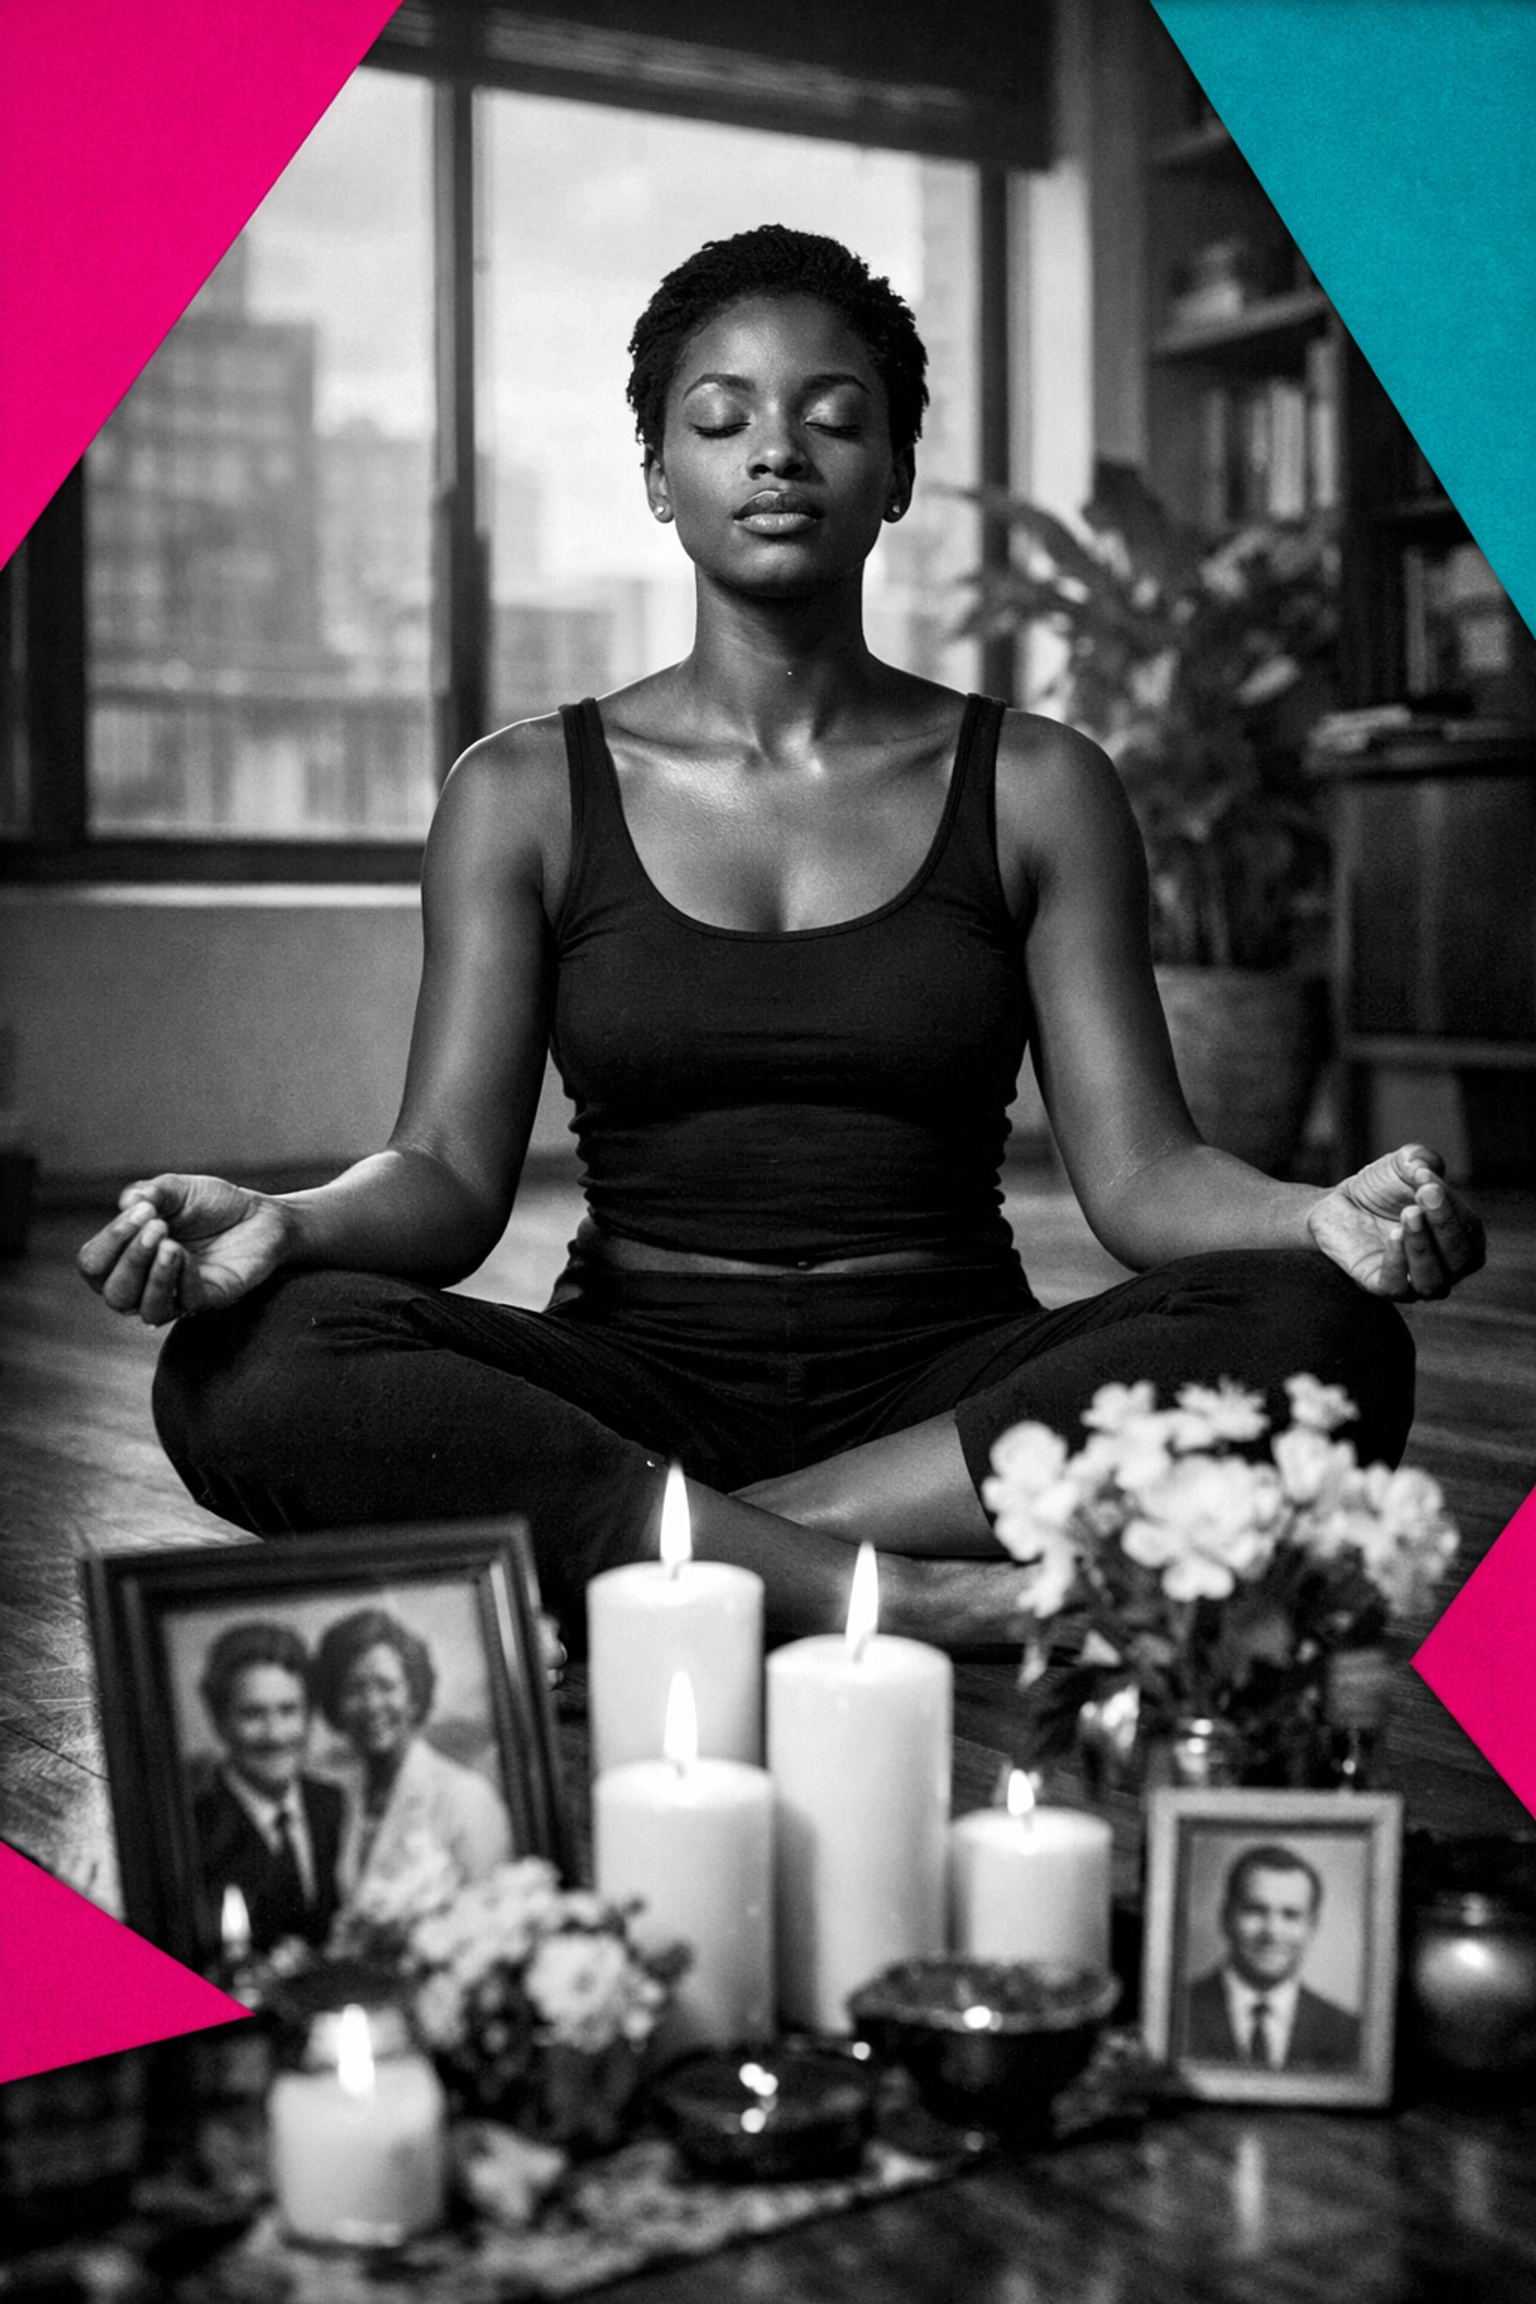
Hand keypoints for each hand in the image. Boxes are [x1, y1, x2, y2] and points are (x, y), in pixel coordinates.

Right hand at [77, 1173, 292, 1324]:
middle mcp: (145, 1282)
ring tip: (170, 1244)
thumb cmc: (213, 1205)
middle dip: (129, 1258)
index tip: (140, 1209)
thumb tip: (127, 1202)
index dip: (108, 1241)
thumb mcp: (178, 1190)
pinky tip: (189, 1255)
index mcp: (127, 1255)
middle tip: (157, 1226)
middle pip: (113, 1293)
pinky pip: (184, 1303)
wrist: (260, 1214)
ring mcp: (176, 1296)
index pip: (94, 1265)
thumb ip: (150, 1193)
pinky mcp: (208, 1301)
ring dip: (151, 1276)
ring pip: (143, 1309)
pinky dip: (181, 1278)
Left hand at [1306, 1143, 1484, 1300]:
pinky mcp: (1378, 1285)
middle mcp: (1444, 1268)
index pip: (1469, 1231)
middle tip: (1424, 1194)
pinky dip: (1398, 1263)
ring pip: (1433, 1282)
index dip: (1452, 1206)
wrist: (1338, 1203)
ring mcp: (1413, 1282)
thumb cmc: (1382, 1188)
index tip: (1426, 1178)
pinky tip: (1393, 1234)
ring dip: (1424, 1247)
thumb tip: (1422, 1168)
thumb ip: (1420, 1159)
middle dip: (1444, 1225)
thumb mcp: (1403, 1164)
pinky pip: (1396, 1288)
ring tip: (1409, 1214)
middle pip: (1459, 1260)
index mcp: (1460, 1240)